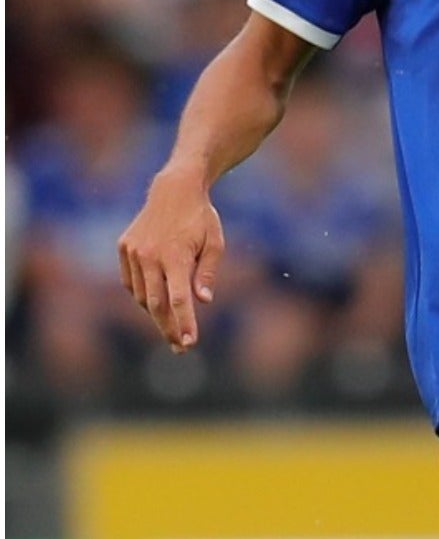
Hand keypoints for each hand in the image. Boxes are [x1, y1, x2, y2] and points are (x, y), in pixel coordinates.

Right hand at [117, 167, 225, 350]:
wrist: (174, 190)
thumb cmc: (201, 218)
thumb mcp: (215, 243)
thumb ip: (206, 273)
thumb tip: (202, 301)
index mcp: (175, 256)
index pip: (179, 299)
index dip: (184, 324)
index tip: (190, 342)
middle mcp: (149, 256)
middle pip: (157, 304)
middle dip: (168, 329)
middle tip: (180, 348)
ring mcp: (133, 252)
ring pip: (142, 295)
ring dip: (156, 313)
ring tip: (172, 326)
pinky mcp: (124, 248)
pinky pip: (132, 282)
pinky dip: (143, 295)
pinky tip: (156, 303)